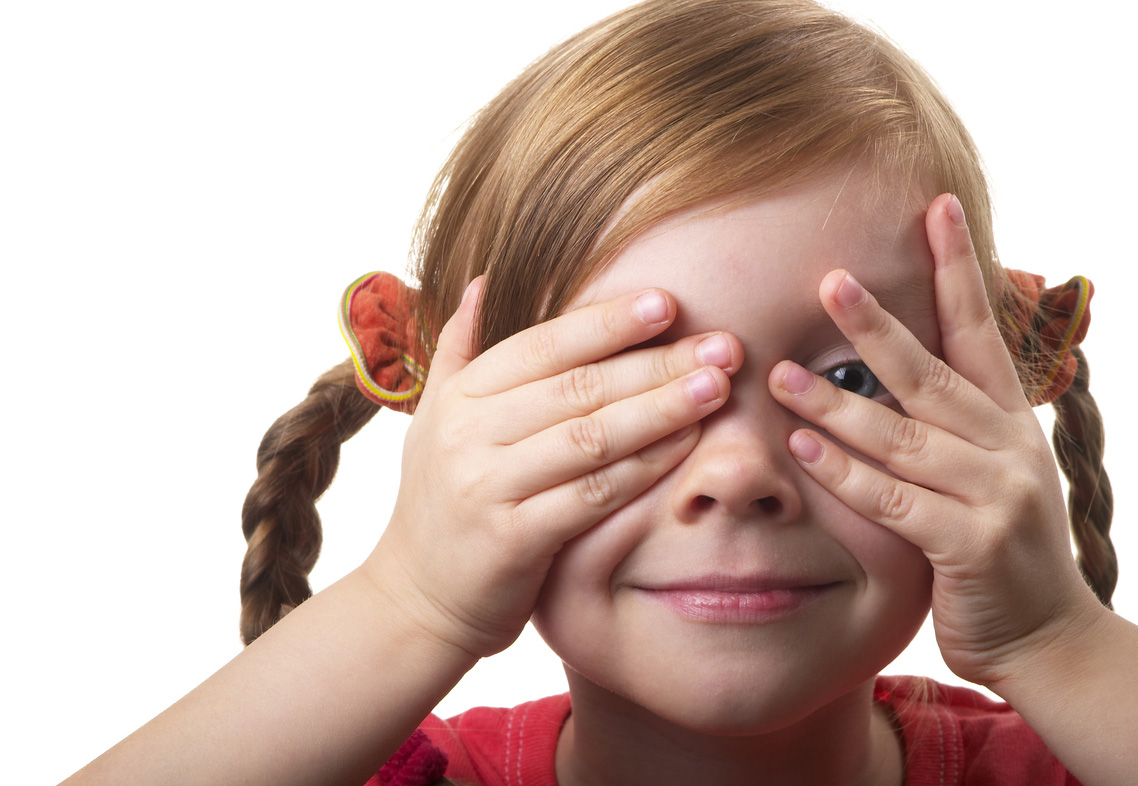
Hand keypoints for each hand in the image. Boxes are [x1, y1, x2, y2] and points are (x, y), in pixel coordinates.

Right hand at [364, 278, 740, 658]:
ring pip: (591, 437)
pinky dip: (644, 468)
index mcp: (459, 396)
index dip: (608, 321)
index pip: (543, 344)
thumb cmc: (442, 502)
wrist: (416, 601)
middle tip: (721, 346)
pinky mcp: (512, 539)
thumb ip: (460, 350)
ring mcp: (487, 487)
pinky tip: (687, 447)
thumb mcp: (436, 419)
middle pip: (578, 387)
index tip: (667, 303)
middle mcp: (468, 435)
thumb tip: (481, 281)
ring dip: (661, 409)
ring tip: (717, 387)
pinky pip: (593, 495)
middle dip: (656, 362)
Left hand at [769, 194, 1101, 686]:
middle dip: (876, 325)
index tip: (935, 208)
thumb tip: (893, 362)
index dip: (958, 268)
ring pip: (902, 435)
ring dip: (836, 402)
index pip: (979, 329)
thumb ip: (952, 419)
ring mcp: (994, 493)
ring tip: (779, 375)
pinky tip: (804, 447)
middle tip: (829, 280)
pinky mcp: (970, 543)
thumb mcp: (990, 469)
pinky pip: (893, 500)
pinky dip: (846, 473)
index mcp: (1008, 418)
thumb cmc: (997, 545)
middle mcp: (1005, 446)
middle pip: (930, 373)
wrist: (1045, 636)